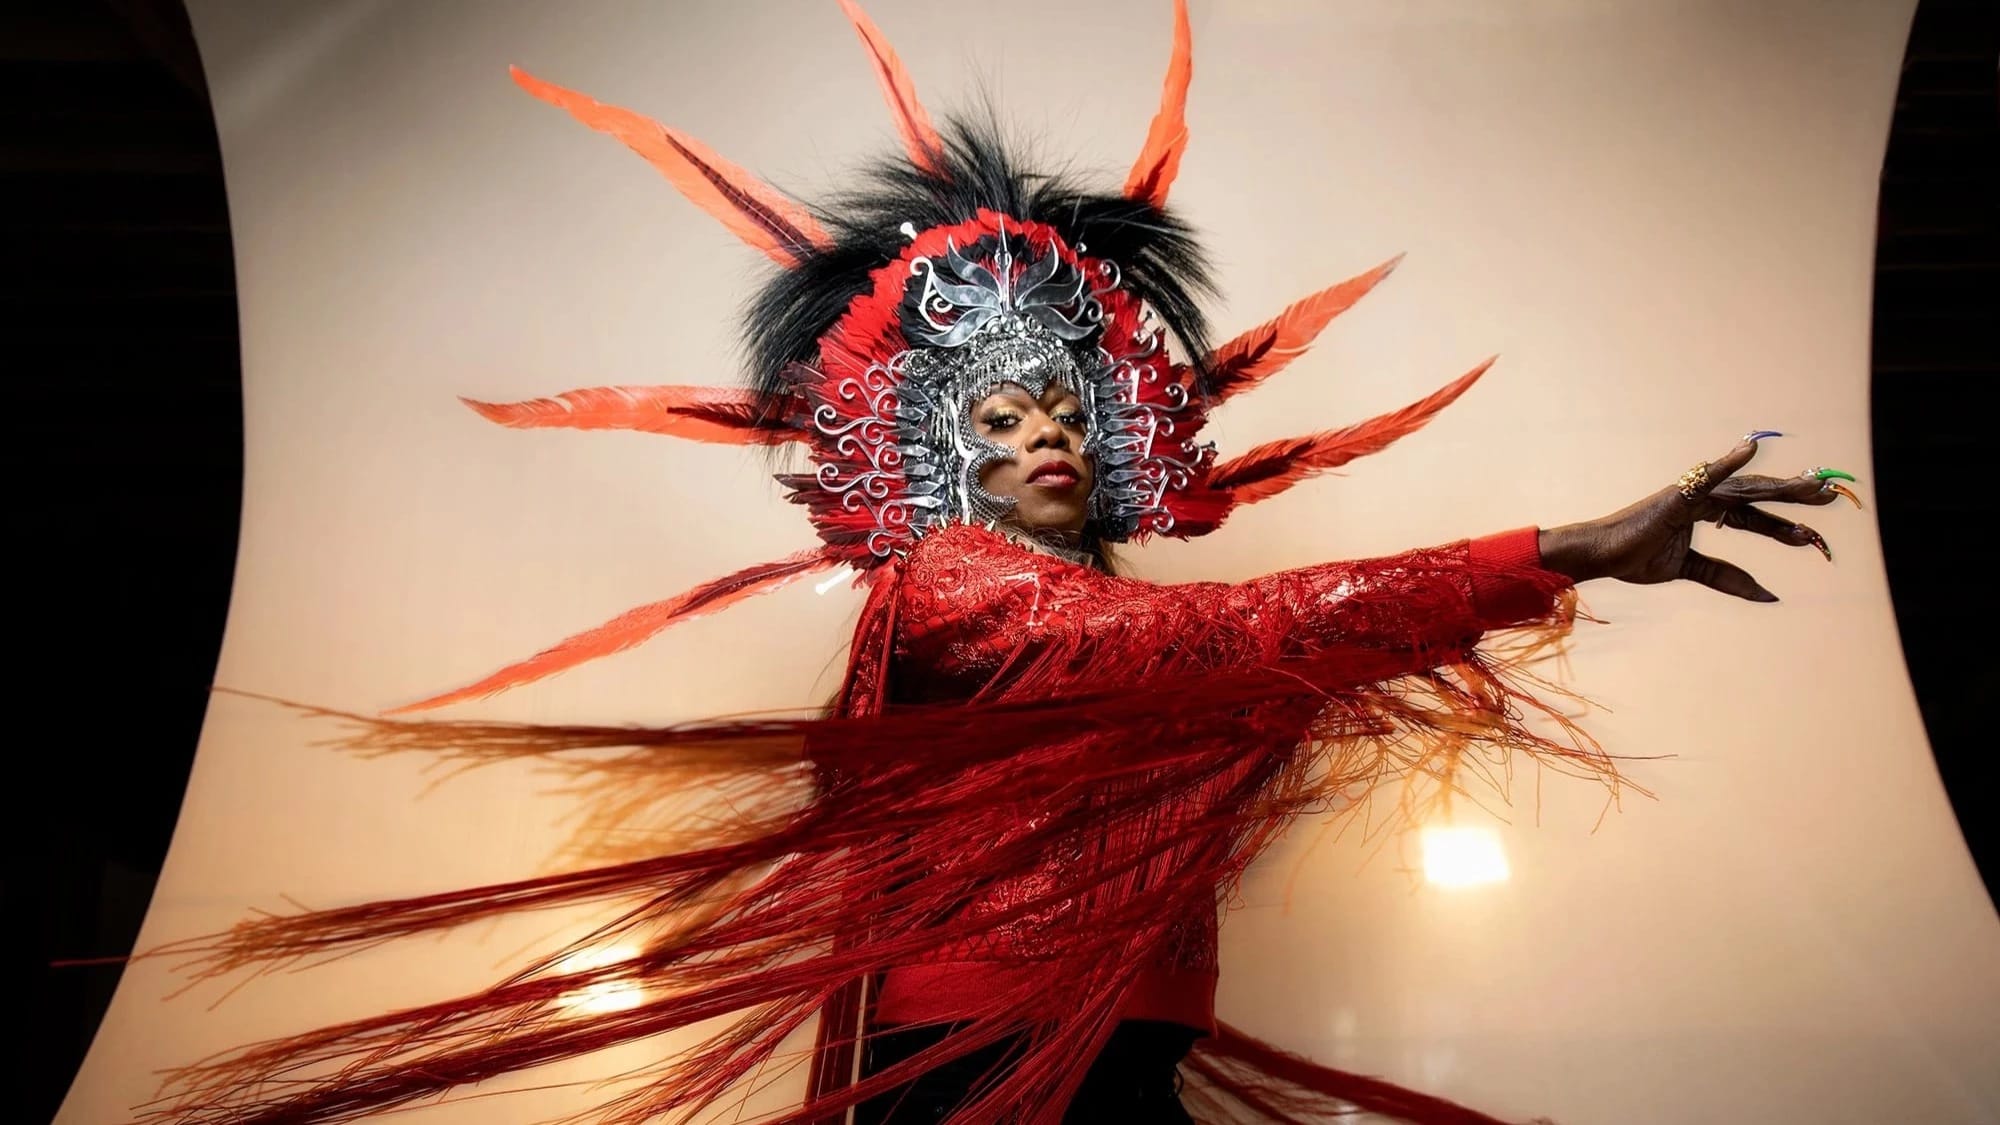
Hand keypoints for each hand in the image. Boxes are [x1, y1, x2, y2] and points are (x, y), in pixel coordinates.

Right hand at [1537, 434, 1861, 600]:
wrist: (1601, 555)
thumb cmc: (1634, 556)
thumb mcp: (1688, 571)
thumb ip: (1726, 577)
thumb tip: (1769, 595)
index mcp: (1704, 513)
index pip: (1752, 518)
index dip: (1781, 527)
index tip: (1811, 538)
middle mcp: (1703, 498)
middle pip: (1757, 497)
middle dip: (1794, 499)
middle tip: (1831, 497)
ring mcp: (1691, 493)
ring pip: (1744, 488)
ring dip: (1780, 486)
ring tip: (1814, 485)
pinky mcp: (1678, 494)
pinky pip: (1707, 477)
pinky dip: (1729, 462)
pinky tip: (1750, 450)